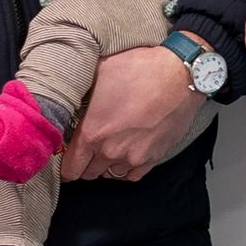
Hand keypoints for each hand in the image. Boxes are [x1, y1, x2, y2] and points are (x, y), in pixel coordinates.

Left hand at [62, 45, 205, 181]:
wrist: (179, 76)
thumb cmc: (140, 70)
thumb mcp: (100, 71)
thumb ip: (81, 89)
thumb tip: (67, 91)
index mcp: (92, 132)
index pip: (70, 167)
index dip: (65, 165)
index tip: (67, 160)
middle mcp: (111, 150)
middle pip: (89, 173)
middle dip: (85, 164)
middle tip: (87, 150)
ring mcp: (134, 157)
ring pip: (110, 174)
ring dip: (106, 165)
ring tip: (108, 149)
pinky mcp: (154, 157)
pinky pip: (133, 175)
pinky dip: (127, 168)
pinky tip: (126, 154)